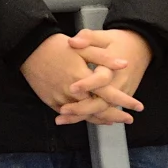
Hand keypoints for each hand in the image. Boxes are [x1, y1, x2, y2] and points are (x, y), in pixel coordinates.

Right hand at [20, 34, 141, 123]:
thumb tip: (124, 63)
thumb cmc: (56, 46)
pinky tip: (90, 117)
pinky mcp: (51, 101)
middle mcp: (72, 92)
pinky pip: (70, 114)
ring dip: (101, 119)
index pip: (108, 93)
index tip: (138, 106)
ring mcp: (61, 99)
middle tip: (129, 119)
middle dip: (116, 115)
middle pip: (98, 109)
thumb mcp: (82, 48)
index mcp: (82, 77)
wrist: (29, 49)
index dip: (125, 100)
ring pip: (84, 115)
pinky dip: (82, 118)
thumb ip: (103, 57)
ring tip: (114, 121)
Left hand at [60, 29, 153, 124]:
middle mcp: (118, 84)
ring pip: (102, 110)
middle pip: (101, 102)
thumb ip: (87, 37)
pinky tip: (75, 119)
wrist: (140, 48)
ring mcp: (121, 93)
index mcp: (113, 68)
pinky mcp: (121, 98)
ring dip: (84, 116)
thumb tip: (73, 42)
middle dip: (82, 108)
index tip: (71, 88)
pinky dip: (91, 117)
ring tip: (62, 119)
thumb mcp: (103, 35)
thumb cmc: (118, 41)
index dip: (86, 84)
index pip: (101, 79)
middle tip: (62, 110)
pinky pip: (106, 111)